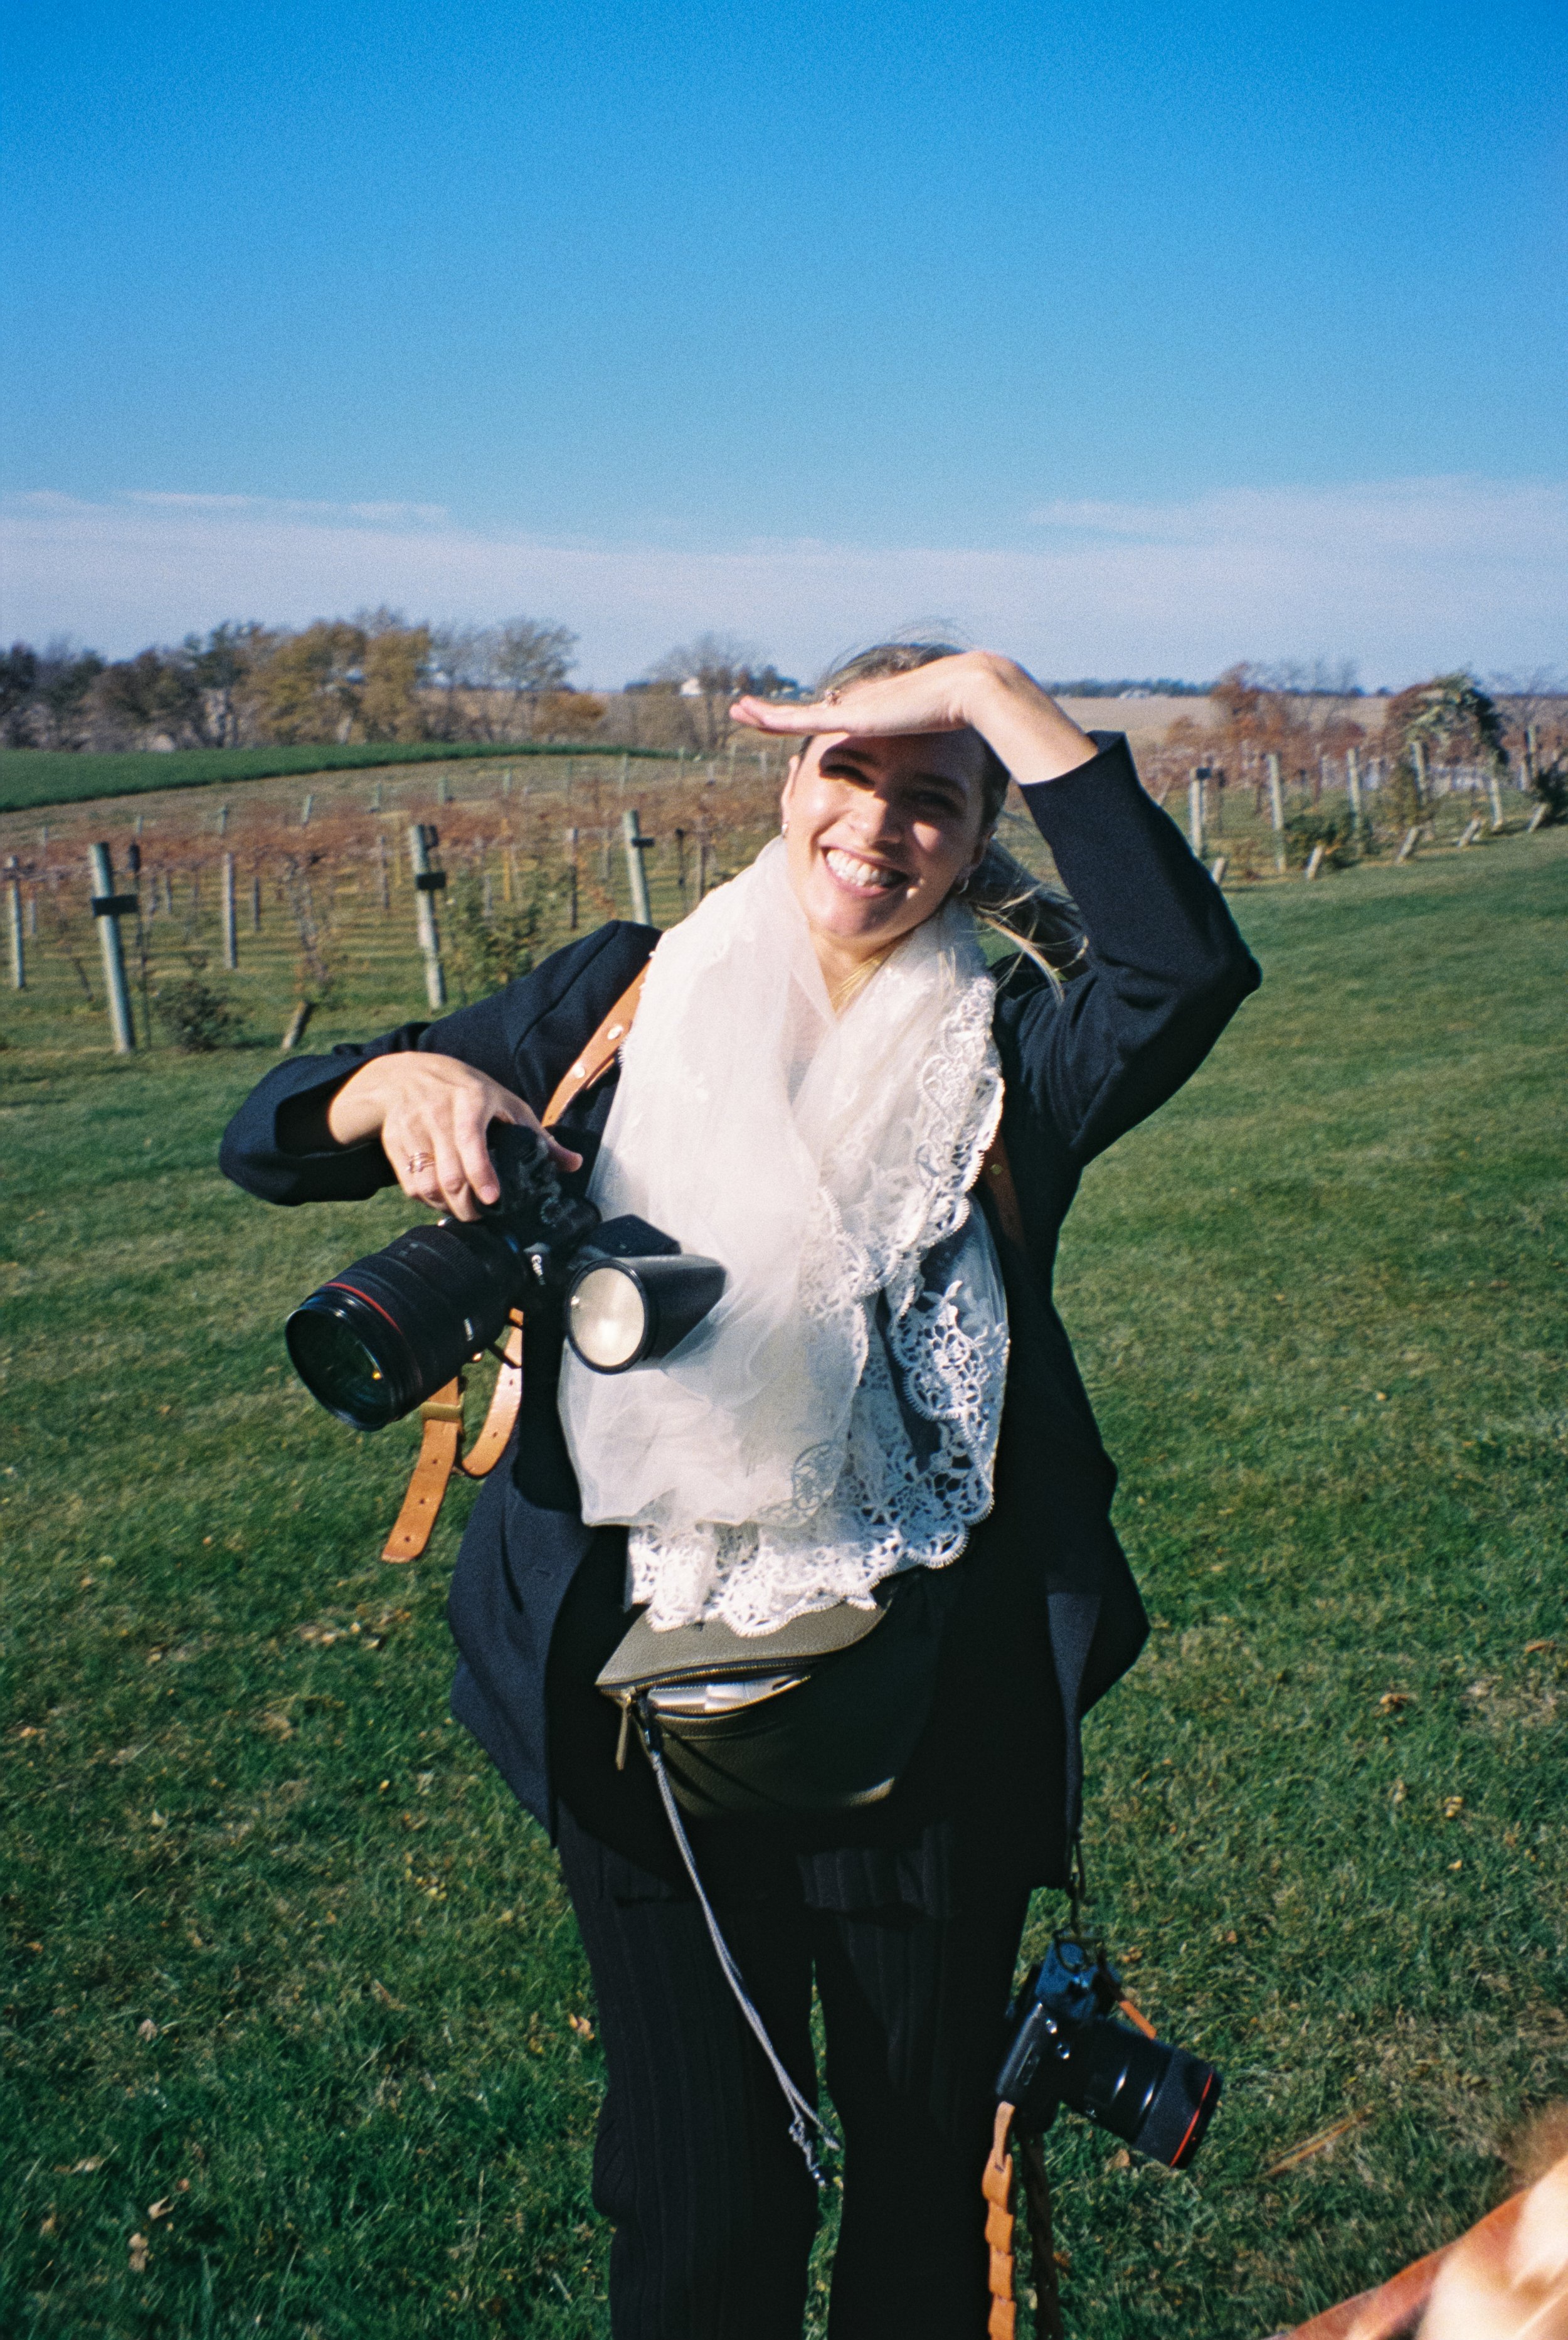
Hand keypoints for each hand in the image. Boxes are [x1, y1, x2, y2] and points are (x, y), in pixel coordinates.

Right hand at [326, 1053, 580, 1220]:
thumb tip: (575, 1164)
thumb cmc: (467, 1091)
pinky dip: (428, 1201)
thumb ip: (539, 1137)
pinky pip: (410, 1185)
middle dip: (467, 1205)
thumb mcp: (505, 1102)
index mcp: (469, 1101)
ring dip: (447, 1206)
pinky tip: (442, 1200)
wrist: (405, 1075)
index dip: (481, 1174)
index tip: (492, 1198)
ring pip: (426, 1184)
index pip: (470, 1141)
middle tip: (483, 1215)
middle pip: (448, 1174)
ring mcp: (412, 1130)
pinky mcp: (394, 1145)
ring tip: (464, 1210)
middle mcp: (437, 1114)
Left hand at [731, 650, 1096, 787]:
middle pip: (811, 713)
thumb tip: (945, 784)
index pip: (838, 720)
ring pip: (796, 713)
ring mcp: (851, 708)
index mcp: (877, 715)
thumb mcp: (939, 749)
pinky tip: (747, 713)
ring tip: (737, 709)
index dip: (816, 721)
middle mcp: (858, 707)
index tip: (799, 727)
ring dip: (765, 712)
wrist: (967, 694)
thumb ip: (931, 761)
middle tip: (748, 711)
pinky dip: (772, 717)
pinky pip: (798, 717)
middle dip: (779, 714)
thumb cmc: (963, 724)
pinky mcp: (847, 715)